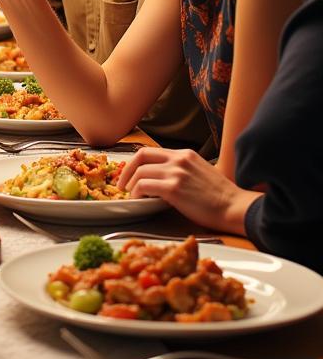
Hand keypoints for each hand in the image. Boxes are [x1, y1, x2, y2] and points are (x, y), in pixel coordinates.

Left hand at [118, 147, 257, 235]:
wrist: (236, 208)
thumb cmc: (221, 196)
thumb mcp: (200, 172)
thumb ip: (182, 170)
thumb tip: (162, 178)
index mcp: (185, 154)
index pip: (151, 151)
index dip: (135, 162)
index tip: (129, 173)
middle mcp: (179, 159)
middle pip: (141, 156)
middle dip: (126, 170)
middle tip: (122, 184)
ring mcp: (176, 172)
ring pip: (140, 171)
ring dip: (130, 184)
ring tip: (131, 195)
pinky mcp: (174, 188)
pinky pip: (144, 186)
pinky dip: (137, 193)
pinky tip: (138, 200)